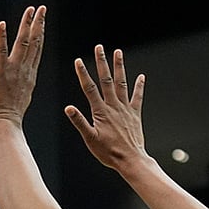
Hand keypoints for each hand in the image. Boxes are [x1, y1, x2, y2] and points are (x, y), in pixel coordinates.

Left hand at [0, 5, 46, 126]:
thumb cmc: (10, 113)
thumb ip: (24, 81)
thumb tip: (26, 77)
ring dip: (26, 25)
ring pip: (23, 43)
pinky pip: (1, 51)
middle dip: (38, 23)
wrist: (5, 123)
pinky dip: (2, 37)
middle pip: (34, 42)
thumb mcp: (22, 94)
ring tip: (30, 10)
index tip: (42, 19)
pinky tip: (3, 24)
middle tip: (42, 8)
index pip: (37, 49)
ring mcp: (13, 70)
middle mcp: (25, 69)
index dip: (40, 32)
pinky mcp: (0, 72)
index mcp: (30, 74)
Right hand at [65, 45, 147, 169]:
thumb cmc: (109, 153)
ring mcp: (125, 109)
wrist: (131, 160)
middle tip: (99, 47)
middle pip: (106, 80)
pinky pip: (137, 97)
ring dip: (119, 67)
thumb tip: (68, 108)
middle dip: (101, 62)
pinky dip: (139, 86)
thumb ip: (79, 122)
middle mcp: (113, 106)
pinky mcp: (135, 114)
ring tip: (117, 52)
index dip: (83, 74)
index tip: (78, 60)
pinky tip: (141, 76)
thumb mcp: (90, 139)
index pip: (89, 88)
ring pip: (121, 83)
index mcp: (100, 112)